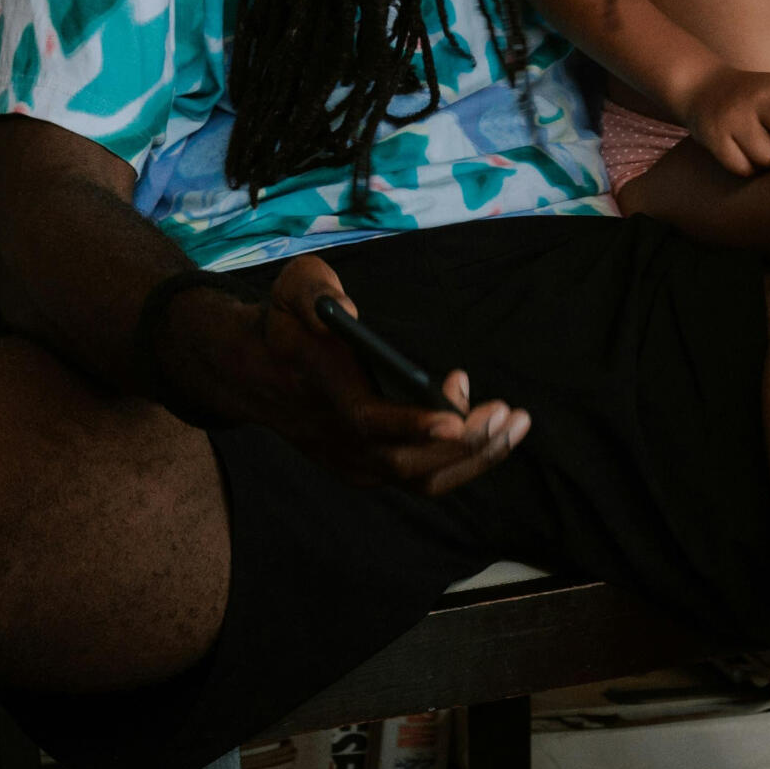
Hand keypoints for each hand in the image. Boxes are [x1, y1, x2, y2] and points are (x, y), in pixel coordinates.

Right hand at [163, 253, 530, 497]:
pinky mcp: (368, 469)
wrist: (254, 372)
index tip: (455, 415)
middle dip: (463, 443)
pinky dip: (462, 463)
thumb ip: (313, 290)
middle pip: (406, 464)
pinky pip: (422, 481)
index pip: (367, 422)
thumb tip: (345, 305)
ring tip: (515, 423)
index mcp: (322, 394)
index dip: (411, 424)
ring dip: (475, 458)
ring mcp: (353, 462)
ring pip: (421, 481)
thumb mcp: (292, 287)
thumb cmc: (286, 322)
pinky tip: (492, 431)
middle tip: (507, 411)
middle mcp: (338, 440)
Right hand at [675, 66, 769, 176]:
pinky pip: (743, 168)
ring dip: (768, 160)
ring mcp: (736, 117)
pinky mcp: (715, 136)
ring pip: (768, 159)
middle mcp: (761, 98)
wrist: (703, 88)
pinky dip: (746, 167)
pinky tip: (740, 151)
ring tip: (759, 145)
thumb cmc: (758, 98)